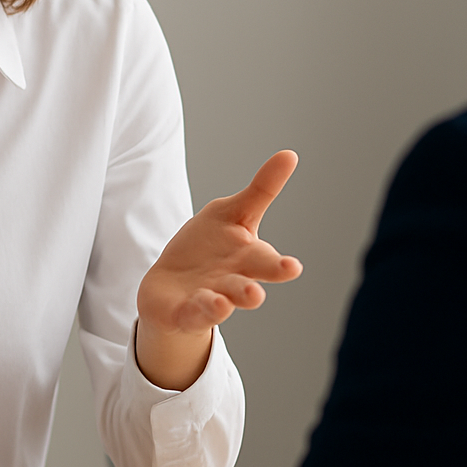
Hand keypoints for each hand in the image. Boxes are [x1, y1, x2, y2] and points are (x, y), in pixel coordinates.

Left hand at [135, 150, 302, 389]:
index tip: (293, 267)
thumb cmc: (211, 247)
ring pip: (221, 302)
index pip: (267, 262)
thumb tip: (290, 154)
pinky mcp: (185, 311)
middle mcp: (232, 282)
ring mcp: (209, 298)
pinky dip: (201, 310)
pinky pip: (194, 312)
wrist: (172, 285)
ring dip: (227, 301)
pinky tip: (207, 304)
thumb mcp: (234, 212)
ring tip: (234, 300)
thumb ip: (262, 190)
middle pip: (246, 286)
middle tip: (258, 293)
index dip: (280, 267)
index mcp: (248, 258)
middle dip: (252, 290)